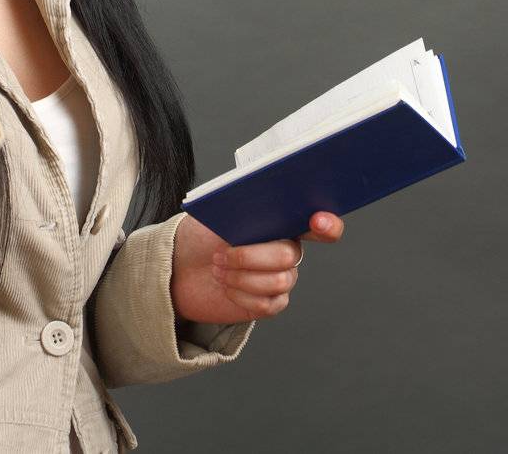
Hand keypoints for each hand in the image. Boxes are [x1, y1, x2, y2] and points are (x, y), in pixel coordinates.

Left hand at [170, 211, 345, 324]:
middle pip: (289, 256)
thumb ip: (243, 210)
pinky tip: (225, 286)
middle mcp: (287, 251)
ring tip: (218, 269)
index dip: (327, 224)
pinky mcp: (269, 303)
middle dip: (252, 256)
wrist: (180, 267)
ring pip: (278, 281)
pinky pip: (268, 303)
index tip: (317, 221)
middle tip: (222, 254)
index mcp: (282, 223)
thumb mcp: (217, 213)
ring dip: (242, 276)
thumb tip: (257, 204)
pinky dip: (241, 295)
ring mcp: (280, 278)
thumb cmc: (200, 236)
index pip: (320, 224)